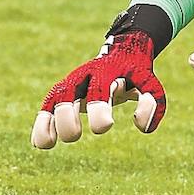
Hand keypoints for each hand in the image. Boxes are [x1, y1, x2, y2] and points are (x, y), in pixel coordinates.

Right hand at [31, 8, 171, 148]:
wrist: (123, 50)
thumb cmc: (137, 73)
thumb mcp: (150, 84)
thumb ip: (152, 104)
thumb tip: (144, 128)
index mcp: (107, 71)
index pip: (99, 88)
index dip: (98, 108)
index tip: (105, 126)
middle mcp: (85, 76)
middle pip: (68, 93)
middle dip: (67, 116)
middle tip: (75, 136)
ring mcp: (73, 83)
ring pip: (54, 99)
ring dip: (49, 121)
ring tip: (48, 144)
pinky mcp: (65, 92)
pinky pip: (48, 106)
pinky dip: (43, 123)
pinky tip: (41, 144)